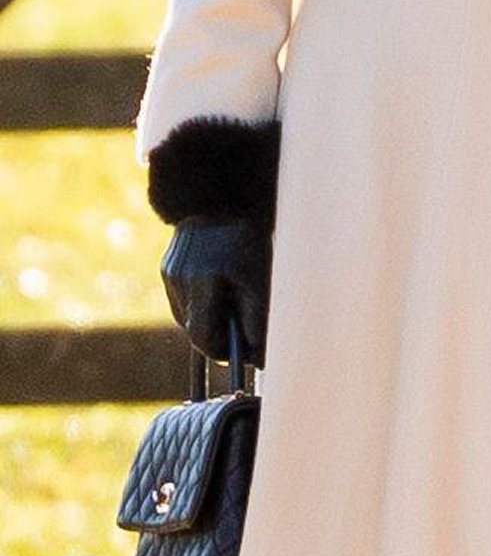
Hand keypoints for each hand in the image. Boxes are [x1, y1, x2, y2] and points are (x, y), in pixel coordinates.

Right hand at [160, 217, 272, 366]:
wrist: (223, 196)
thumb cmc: (248, 238)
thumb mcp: (260, 278)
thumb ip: (257, 320)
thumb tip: (257, 359)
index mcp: (203, 280)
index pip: (204, 339)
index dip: (225, 351)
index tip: (246, 351)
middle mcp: (179, 279)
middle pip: (195, 331)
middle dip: (220, 333)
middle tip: (243, 323)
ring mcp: (169, 274)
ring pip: (189, 317)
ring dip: (210, 316)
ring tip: (231, 294)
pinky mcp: (166, 268)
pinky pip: (184, 299)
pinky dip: (201, 300)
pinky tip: (216, 283)